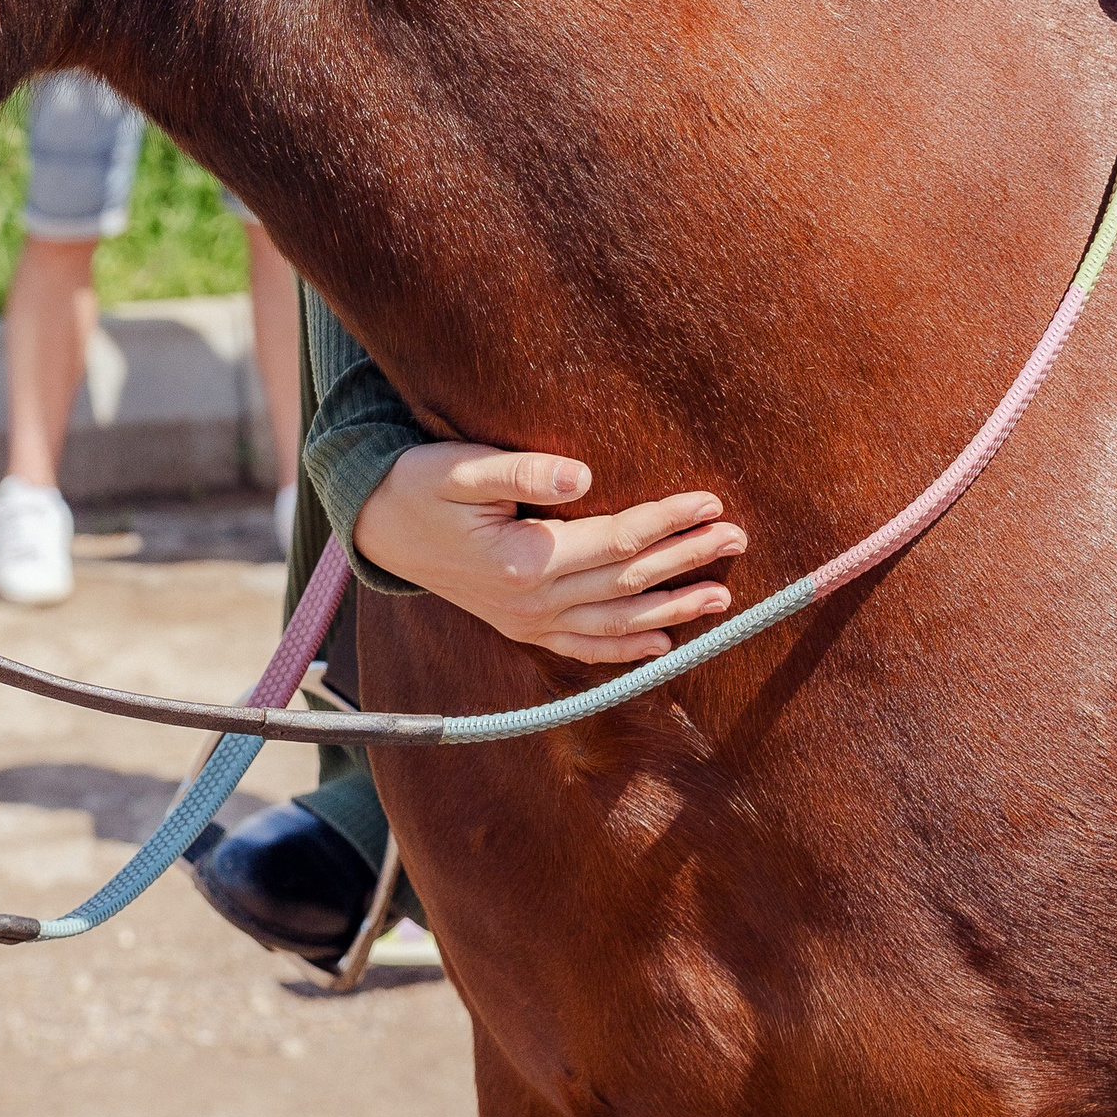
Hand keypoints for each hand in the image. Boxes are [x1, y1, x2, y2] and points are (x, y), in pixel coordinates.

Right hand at [350, 442, 747, 664]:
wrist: (379, 526)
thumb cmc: (420, 486)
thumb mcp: (461, 468)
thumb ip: (521, 472)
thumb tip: (584, 476)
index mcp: (526, 560)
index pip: (617, 542)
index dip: (666, 522)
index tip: (710, 501)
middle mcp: (533, 602)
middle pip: (628, 582)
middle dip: (686, 558)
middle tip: (737, 537)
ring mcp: (528, 621)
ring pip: (617, 621)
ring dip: (673, 608)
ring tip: (722, 594)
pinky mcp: (521, 627)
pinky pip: (585, 646)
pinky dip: (627, 647)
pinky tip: (664, 643)